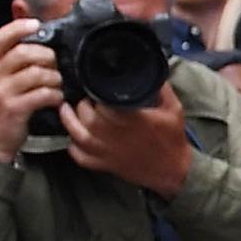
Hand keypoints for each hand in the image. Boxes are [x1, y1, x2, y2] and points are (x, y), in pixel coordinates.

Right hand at [0, 18, 66, 162]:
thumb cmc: (1, 105)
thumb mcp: (1, 79)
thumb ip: (13, 60)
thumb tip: (37, 37)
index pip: (0, 38)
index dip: (19, 27)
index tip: (37, 24)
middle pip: (23, 53)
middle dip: (46, 55)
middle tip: (56, 63)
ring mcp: (3, 92)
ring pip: (36, 73)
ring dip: (54, 77)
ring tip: (58, 83)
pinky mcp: (15, 109)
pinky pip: (42, 94)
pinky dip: (55, 95)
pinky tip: (57, 98)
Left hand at [62, 87, 193, 197]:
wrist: (173, 171)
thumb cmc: (173, 140)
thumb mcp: (174, 109)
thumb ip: (162, 88)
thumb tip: (152, 68)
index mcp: (132, 120)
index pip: (104, 102)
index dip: (95, 92)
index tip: (96, 87)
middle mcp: (117, 136)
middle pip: (88, 117)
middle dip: (82, 105)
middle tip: (84, 98)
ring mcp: (109, 153)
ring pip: (80, 136)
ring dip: (69, 121)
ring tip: (66, 110)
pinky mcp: (106, 165)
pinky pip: (82, 158)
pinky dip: (73, 148)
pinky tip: (73, 138)